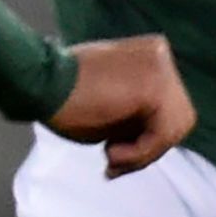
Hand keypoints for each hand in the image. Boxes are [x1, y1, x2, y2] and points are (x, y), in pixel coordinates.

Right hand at [47, 33, 194, 176]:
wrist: (38, 83)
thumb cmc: (60, 96)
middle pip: (176, 116)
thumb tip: (145, 138)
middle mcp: (161, 55)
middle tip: (112, 163)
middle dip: (147, 146)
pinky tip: (111, 154)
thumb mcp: (106, 99)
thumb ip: (131, 108)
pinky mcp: (156, 87)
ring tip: (110, 158)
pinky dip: (140, 152)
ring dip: (143, 152)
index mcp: (150, 53)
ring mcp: (162, 69)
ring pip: (175, 127)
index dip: (144, 135)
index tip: (111, 152)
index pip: (167, 104)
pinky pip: (163, 133)